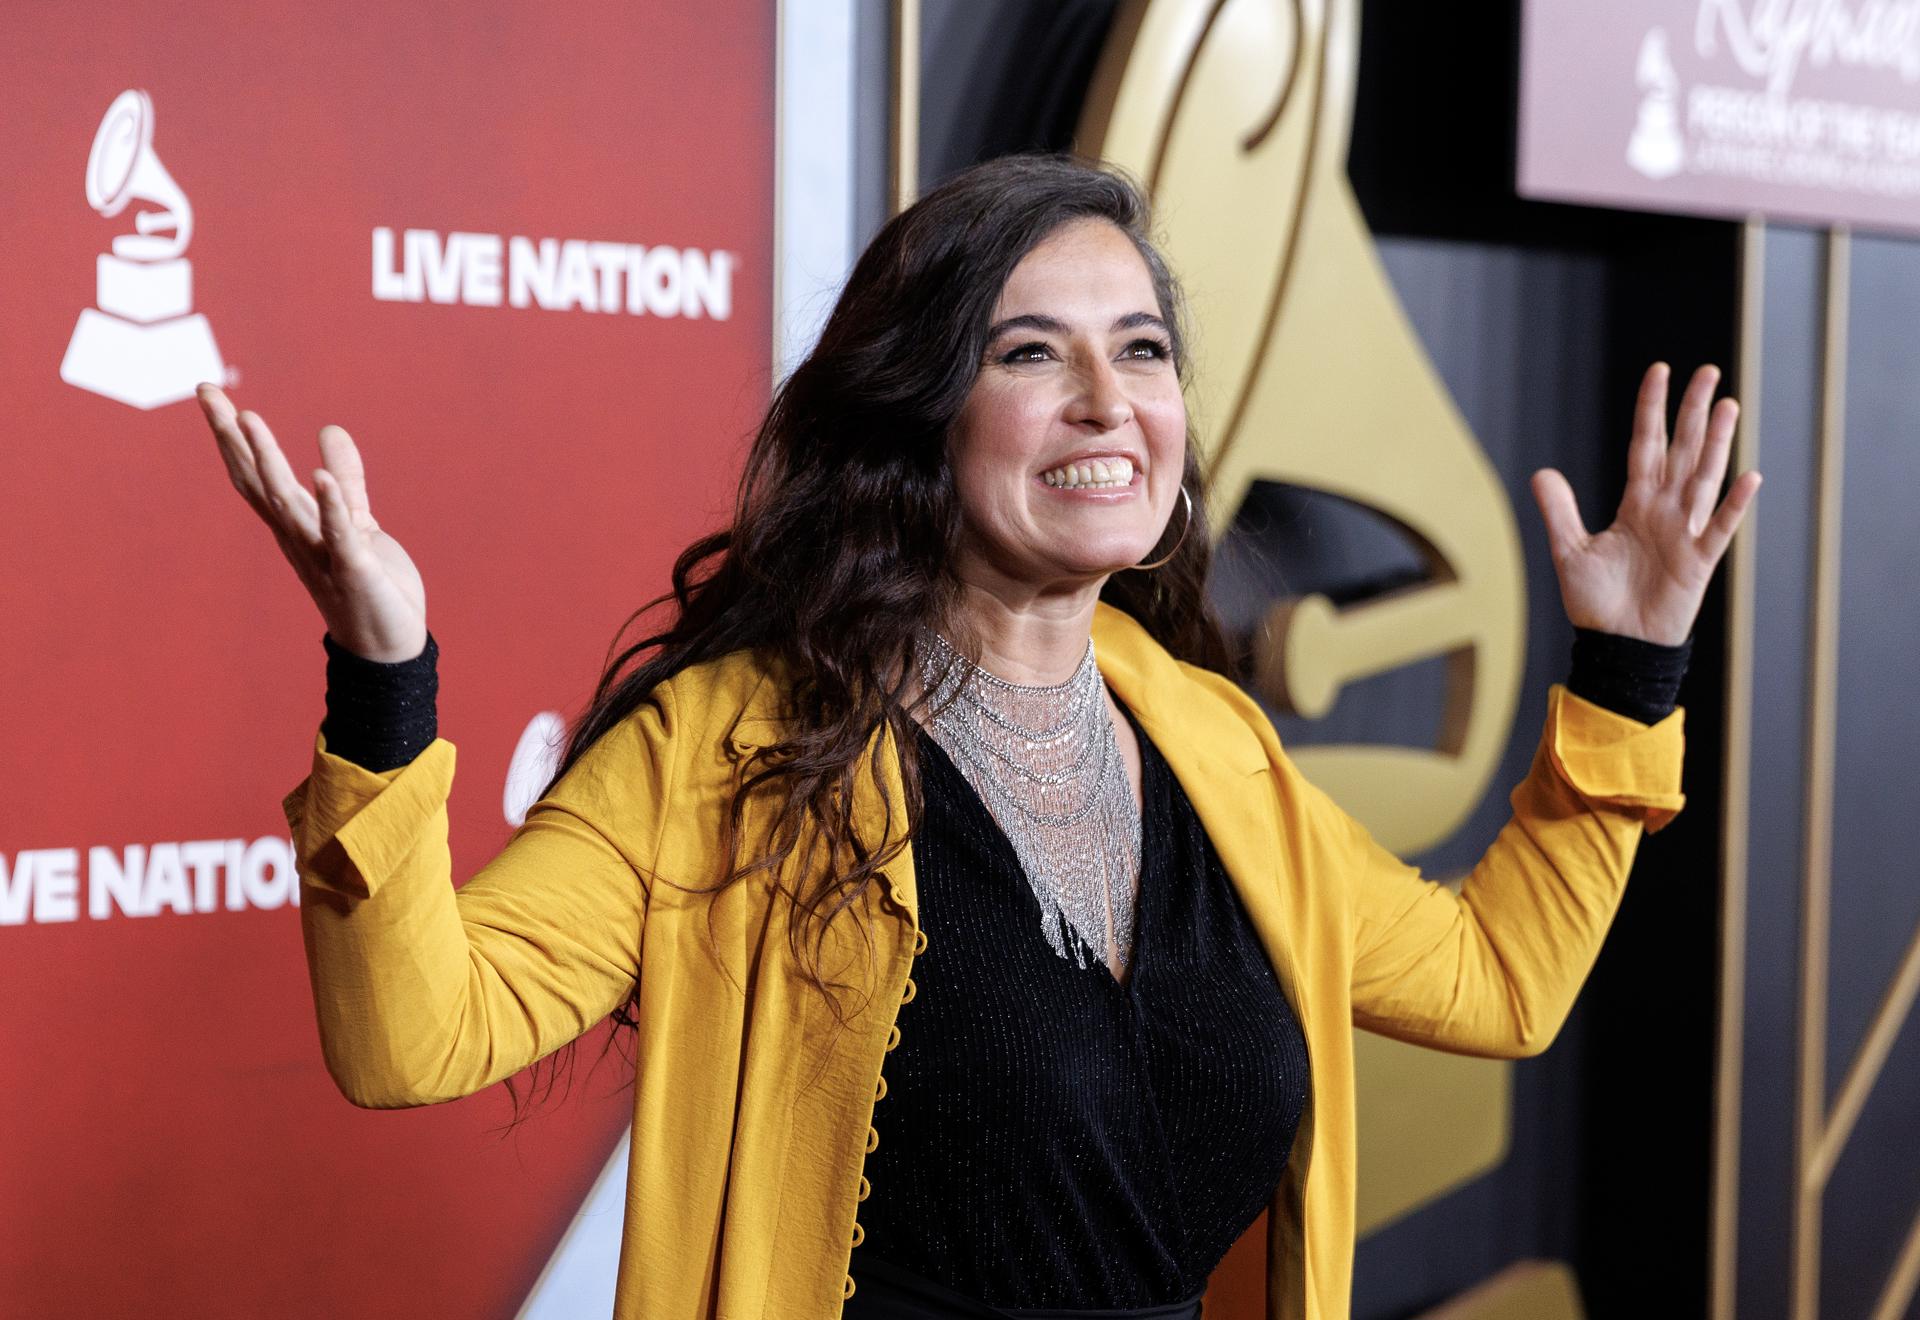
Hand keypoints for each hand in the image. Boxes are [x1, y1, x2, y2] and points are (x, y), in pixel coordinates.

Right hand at [195, 383, 428, 662]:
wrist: (389, 645)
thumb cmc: (369, 585)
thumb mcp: (356, 521)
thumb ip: (345, 479)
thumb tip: (329, 429)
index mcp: (295, 523)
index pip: (255, 473)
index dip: (232, 435)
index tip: (209, 391)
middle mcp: (297, 536)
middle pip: (256, 481)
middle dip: (233, 438)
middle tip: (206, 393)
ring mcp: (322, 553)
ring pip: (286, 503)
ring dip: (268, 461)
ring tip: (248, 419)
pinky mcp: (354, 569)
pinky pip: (339, 534)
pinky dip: (330, 505)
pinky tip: (319, 476)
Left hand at [1529, 362, 1760, 646]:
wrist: (1617, 644)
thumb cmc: (1597, 603)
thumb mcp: (1570, 551)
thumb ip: (1559, 511)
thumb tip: (1541, 472)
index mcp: (1636, 504)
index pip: (1646, 446)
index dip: (1652, 410)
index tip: (1660, 372)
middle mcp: (1665, 510)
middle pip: (1683, 450)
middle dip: (1694, 411)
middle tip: (1709, 372)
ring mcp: (1686, 532)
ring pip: (1705, 477)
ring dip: (1718, 442)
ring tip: (1728, 405)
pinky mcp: (1700, 560)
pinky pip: (1720, 527)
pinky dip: (1734, 504)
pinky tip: (1748, 475)